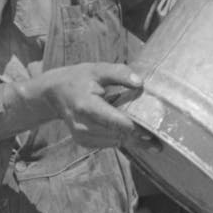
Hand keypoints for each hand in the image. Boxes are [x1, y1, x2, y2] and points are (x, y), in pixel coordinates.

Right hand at [12, 62, 144, 148]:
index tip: (153, 131)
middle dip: (138, 138)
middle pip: (117, 135)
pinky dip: (120, 139)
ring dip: (131, 141)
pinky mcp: (83, 142)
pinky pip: (107, 144)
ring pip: (114, 142)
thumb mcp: (97, 69)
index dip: (135, 128)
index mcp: (86, 106)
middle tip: (158, 143)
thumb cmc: (78, 78)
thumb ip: (119, 73)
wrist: (54, 93)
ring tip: (150, 142)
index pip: (115, 122)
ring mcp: (81, 136)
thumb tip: (140, 83)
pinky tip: (130, 136)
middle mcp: (82, 125)